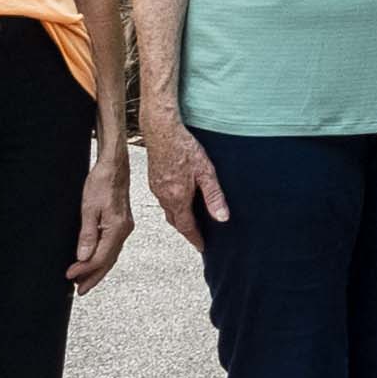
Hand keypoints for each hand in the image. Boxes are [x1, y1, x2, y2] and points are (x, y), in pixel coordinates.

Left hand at [71, 146, 130, 291]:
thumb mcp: (89, 208)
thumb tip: (82, 256)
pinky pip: (112, 247)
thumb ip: (87, 234)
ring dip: (97, 269)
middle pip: (108, 261)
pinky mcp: (121, 223)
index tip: (70, 275)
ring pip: (111, 256)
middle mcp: (124, 231)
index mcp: (117, 228)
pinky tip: (94, 260)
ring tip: (84, 280)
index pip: (100, 257)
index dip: (84, 269)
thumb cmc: (102, 182)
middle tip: (79, 290)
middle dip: (93, 277)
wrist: (114, 166)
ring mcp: (124, 227)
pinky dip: (103, 257)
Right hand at [141, 115, 227, 246]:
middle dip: (186, 230)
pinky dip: (172, 205)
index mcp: (177, 198)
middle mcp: (164, 197)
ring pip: (168, 210)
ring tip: (190, 220)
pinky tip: (179, 199)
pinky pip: (163, 199)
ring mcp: (156, 188)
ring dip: (179, 218)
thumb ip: (214, 196)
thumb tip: (222, 218)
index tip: (202, 247)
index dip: (195, 238)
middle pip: (176, 221)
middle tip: (197, 237)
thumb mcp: (205, 172)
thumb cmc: (184, 148)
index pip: (187, 227)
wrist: (161, 130)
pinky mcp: (153, 179)